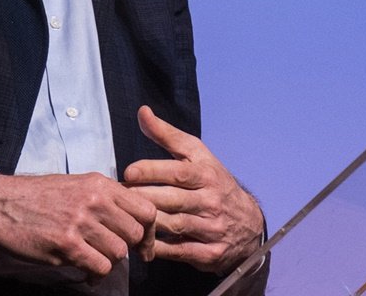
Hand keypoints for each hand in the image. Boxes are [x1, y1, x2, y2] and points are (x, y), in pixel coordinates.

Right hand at [0, 170, 158, 278]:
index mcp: (99, 184)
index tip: (144, 245)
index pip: (145, 209)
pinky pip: (100, 267)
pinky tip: (86, 272)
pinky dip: (96, 275)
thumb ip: (105, 199)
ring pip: (119, 252)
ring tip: (94, 262)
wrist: (1, 205)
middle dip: (128, 249)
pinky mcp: (67, 245)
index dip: (149, 231)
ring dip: (108, 261)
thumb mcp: (77, 185)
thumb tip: (132, 220)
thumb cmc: (38, 197)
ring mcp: (81, 223)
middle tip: (115, 255)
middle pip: (135, 234)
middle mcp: (94, 200)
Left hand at [122, 105, 264, 273]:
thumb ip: (167, 135)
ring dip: (146, 223)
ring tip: (123, 218)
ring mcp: (211, 228)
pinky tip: (140, 242)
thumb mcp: (196, 155)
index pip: (177, 172)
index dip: (151, 171)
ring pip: (172, 226)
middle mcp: (210, 201)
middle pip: (171, 200)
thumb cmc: (213, 182)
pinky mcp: (210, 253)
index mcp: (206, 174)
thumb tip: (143, 111)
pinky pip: (178, 251)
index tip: (128, 173)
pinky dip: (157, 248)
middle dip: (142, 198)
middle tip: (117, 197)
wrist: (248, 222)